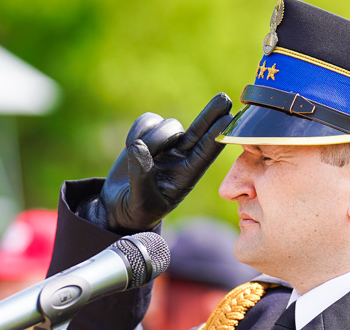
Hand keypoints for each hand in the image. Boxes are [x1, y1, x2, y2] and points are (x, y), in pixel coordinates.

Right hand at [99, 93, 232, 232]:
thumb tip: (138, 146)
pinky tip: (130, 145)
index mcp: (187, 176)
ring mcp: (165, 146)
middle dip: (211, 115)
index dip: (217, 135)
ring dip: (153, 137)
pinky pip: (147, 120)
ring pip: (167, 126)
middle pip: (200, 131)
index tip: (229, 119)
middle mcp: (180, 158)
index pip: (206, 152)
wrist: (120, 207)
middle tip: (224, 98)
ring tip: (136, 155)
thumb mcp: (142, 201)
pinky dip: (138, 129)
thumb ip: (141, 176)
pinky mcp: (148, 136)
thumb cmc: (137, 210)